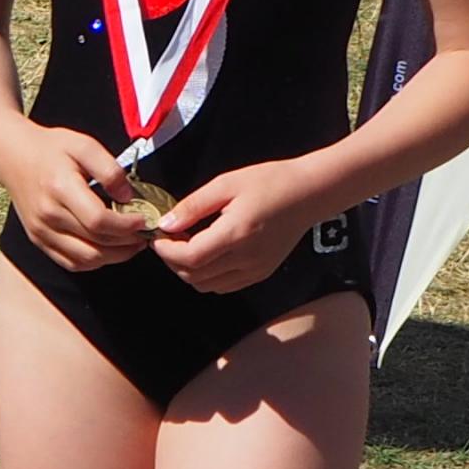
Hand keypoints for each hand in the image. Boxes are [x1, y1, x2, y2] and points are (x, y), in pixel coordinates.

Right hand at [4, 126, 157, 272]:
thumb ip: (109, 169)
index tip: (144, 220)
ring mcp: (41, 231)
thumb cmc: (50, 148)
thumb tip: (129, 196)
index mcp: (60, 189)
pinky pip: (71, 263)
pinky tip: (108, 249)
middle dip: (128, 243)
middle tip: (145, 234)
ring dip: (115, 257)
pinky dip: (95, 262)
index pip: (99, 221)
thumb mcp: (84, 145)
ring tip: (131, 243)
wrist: (12, 155)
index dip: (127, 226)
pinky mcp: (39, 240)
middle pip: (96, 244)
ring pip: (86, 259)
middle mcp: (48, 215)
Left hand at [150, 163, 317, 290]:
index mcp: (237, 233)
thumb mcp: (225, 184)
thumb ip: (192, 207)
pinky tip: (206, 254)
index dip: (166, 251)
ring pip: (207, 286)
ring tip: (187, 245)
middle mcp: (247, 258)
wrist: (309, 193)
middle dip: (172, 261)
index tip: (159, 237)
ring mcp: (256, 269)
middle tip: (169, 240)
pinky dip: (207, 276)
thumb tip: (166, 224)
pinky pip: (224, 286)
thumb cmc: (270, 182)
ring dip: (188, 270)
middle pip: (194, 276)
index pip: (190, 258)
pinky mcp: (262, 273)